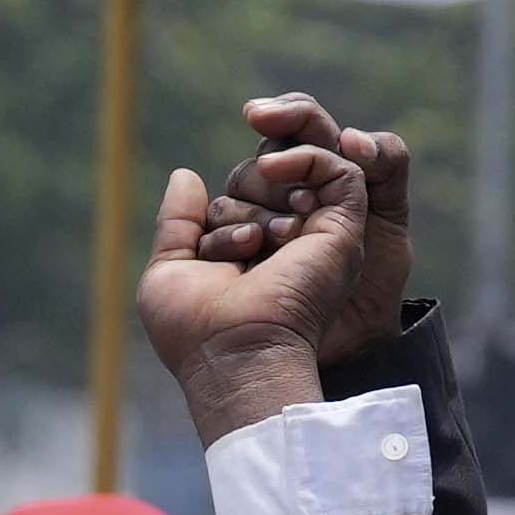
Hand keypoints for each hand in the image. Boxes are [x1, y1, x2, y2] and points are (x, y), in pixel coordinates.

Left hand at [141, 94, 413, 445]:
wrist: (234, 356)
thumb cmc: (195, 330)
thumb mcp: (170, 270)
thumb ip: (177, 222)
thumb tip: (185, 175)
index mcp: (256, 260)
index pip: (242, 203)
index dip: (221, 213)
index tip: (209, 253)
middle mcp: (292, 250)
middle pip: (271, 184)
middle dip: (245, 196)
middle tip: (242, 245)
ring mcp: (320, 240)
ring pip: (302, 173)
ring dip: (269, 185)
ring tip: (255, 235)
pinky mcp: (344, 232)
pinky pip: (341, 170)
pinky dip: (307, 158)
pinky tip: (275, 171)